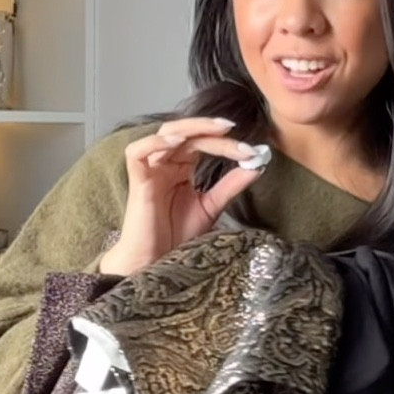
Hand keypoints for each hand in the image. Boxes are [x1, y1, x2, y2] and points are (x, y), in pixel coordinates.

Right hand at [101, 117, 268, 275]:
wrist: (156, 265)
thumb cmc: (177, 238)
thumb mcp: (211, 207)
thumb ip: (231, 185)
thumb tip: (257, 165)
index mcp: (181, 168)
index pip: (203, 143)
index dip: (226, 143)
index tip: (252, 152)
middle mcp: (165, 164)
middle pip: (187, 133)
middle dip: (212, 130)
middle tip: (235, 131)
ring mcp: (150, 170)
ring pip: (166, 134)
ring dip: (192, 128)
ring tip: (218, 130)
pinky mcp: (136, 181)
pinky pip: (137, 152)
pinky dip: (156, 142)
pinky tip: (179, 142)